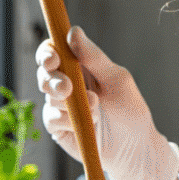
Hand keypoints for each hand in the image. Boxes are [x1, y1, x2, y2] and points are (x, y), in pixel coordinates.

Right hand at [35, 26, 178, 179]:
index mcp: (79, 67)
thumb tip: (72, 32)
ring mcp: (60, 106)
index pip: (54, 52)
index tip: (53, 57)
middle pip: (44, 73)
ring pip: (48, 96)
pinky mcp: (58, 127)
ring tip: (96, 108)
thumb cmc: (129, 110)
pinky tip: (90, 123)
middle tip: (68, 88)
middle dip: (53, 79)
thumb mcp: (116, 79)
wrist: (134, 147)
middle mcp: (66, 84)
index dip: (48, 52)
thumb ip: (94, 57)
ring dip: (69, 102)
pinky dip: (70, 120)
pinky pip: (53, 118)